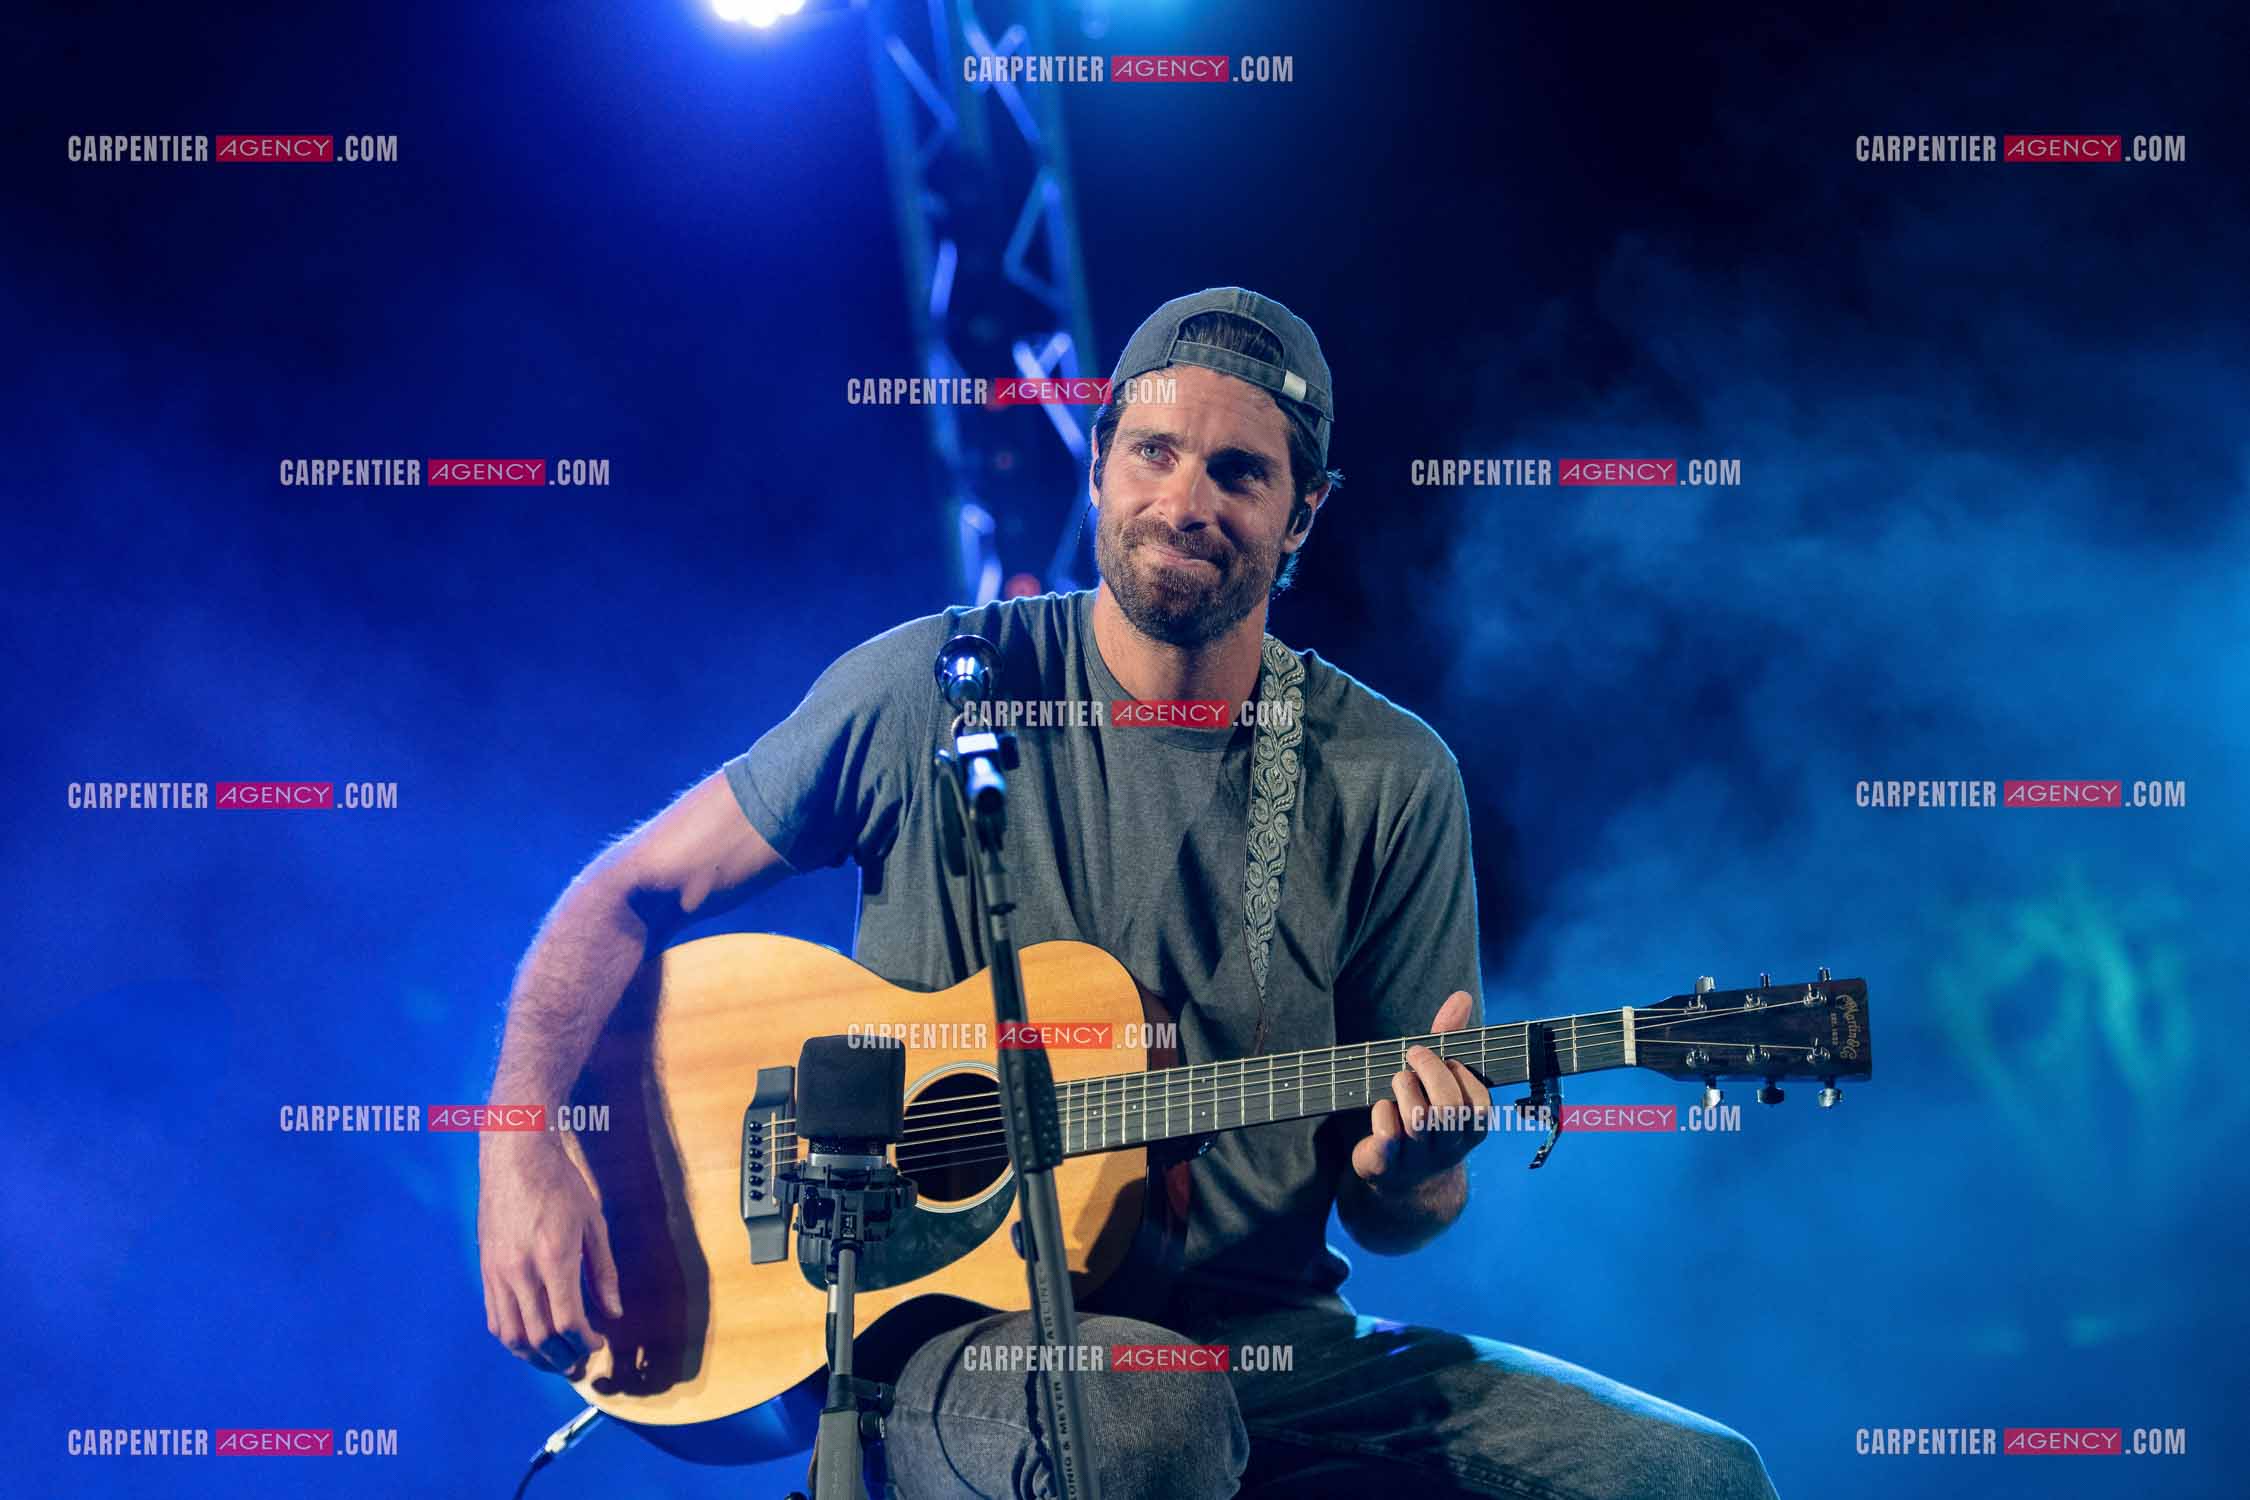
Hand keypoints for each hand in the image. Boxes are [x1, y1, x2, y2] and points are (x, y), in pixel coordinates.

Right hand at [477, 1131, 621, 1376]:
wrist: (515, 1156)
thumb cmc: (561, 1184)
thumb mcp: (593, 1223)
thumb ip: (603, 1272)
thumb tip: (614, 1313)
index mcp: (553, 1257)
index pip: (566, 1321)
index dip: (584, 1343)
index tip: (598, 1344)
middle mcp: (521, 1270)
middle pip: (539, 1336)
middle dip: (562, 1358)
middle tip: (579, 1363)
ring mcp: (498, 1272)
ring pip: (511, 1335)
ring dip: (535, 1357)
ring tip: (555, 1361)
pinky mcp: (485, 1270)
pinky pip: (494, 1318)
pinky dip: (512, 1339)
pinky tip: (531, 1341)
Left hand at [1349, 990, 1490, 1193]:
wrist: (1402, 1181)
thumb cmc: (1425, 1114)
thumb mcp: (1440, 1079)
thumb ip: (1450, 1038)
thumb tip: (1461, 996)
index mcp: (1472, 1128)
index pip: (1479, 1103)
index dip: (1460, 1075)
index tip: (1445, 1059)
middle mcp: (1450, 1147)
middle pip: (1448, 1108)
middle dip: (1430, 1072)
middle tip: (1413, 1055)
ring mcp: (1419, 1159)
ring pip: (1419, 1120)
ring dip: (1406, 1088)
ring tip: (1399, 1078)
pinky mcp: (1386, 1166)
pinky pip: (1387, 1137)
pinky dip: (1382, 1114)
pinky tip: (1382, 1106)